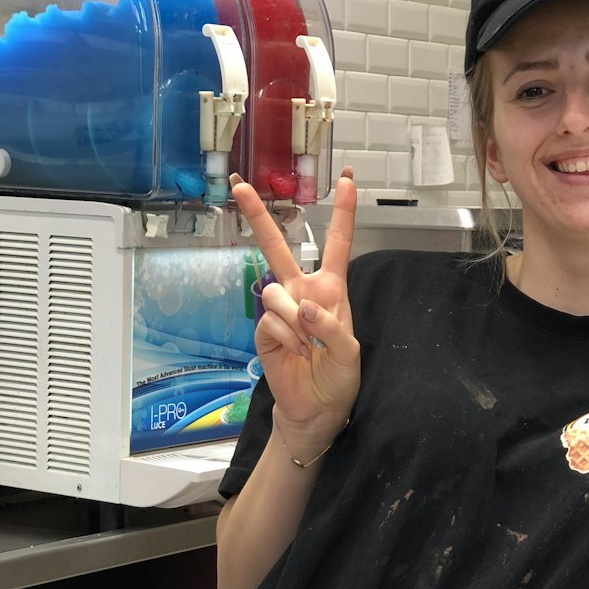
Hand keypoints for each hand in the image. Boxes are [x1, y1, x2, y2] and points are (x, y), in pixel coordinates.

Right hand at [232, 169, 359, 436]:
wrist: (316, 409)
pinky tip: (297, 353)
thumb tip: (303, 307)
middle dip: (257, 216)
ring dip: (295, 320)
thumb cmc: (338, 378)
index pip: (336, 244)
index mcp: (331, 289)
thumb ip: (331, 325)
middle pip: (278, 246)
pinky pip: (271, 320)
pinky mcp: (264, 329)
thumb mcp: (350, 351)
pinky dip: (288, 338)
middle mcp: (302, 292)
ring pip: (277, 292)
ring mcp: (280, 310)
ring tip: (309, 347)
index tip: (347, 179)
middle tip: (238, 185)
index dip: (342, 212)